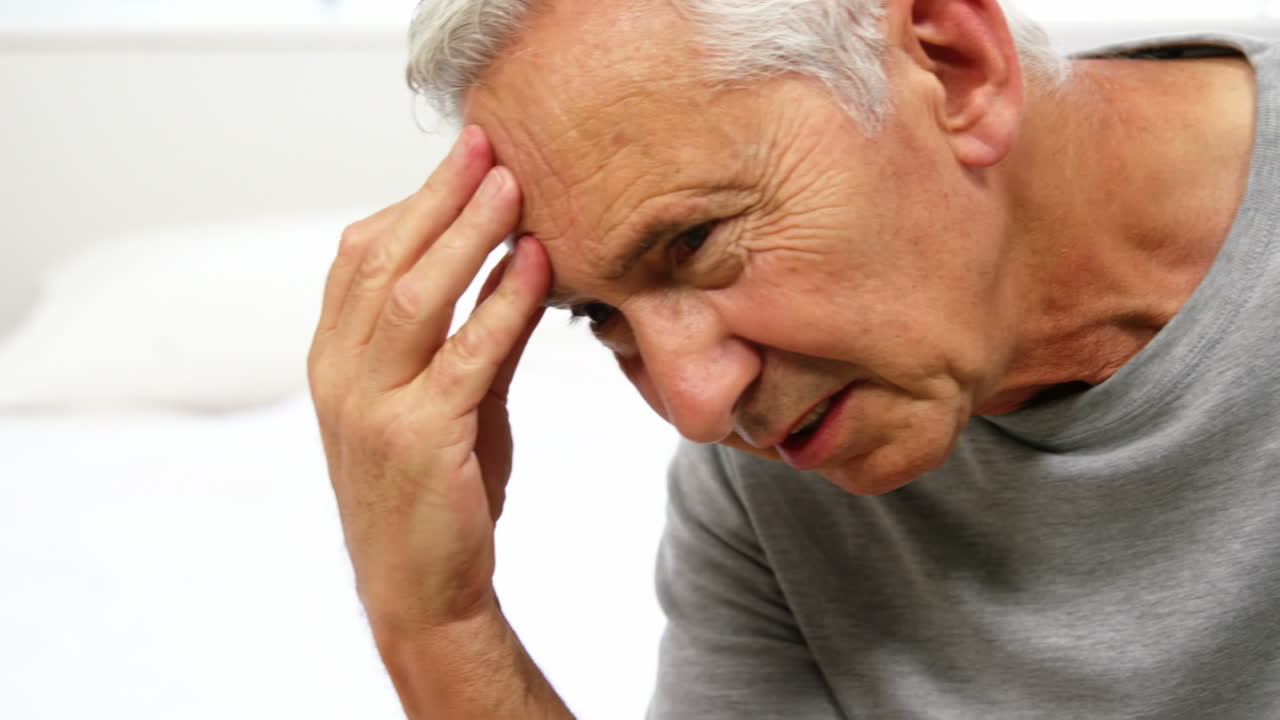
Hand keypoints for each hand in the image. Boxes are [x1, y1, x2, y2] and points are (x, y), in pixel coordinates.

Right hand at [307, 126, 549, 629]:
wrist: (422, 592)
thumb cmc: (435, 495)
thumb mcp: (445, 404)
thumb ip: (470, 338)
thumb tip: (518, 268)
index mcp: (335, 362)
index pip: (358, 258)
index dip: (410, 204)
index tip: (462, 163)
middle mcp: (339, 377)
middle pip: (382, 260)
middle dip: (437, 197)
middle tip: (486, 146)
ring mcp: (372, 408)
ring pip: (413, 296)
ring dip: (465, 234)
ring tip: (510, 186)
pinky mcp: (418, 441)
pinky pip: (464, 355)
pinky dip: (500, 304)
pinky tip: (533, 265)